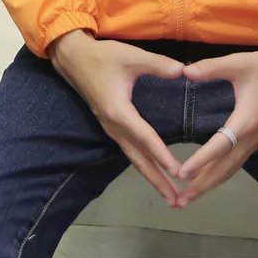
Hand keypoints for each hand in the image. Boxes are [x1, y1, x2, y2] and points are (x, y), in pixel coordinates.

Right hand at [48, 29, 184, 205]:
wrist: (73, 57)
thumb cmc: (103, 56)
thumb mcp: (132, 57)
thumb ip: (158, 64)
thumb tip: (184, 71)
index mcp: (119, 112)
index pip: (145, 137)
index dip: (162, 154)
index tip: (177, 172)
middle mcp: (113, 125)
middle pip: (138, 158)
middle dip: (157, 180)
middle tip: (176, 200)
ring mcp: (109, 127)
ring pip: (132, 156)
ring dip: (150, 175)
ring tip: (168, 193)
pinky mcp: (109, 123)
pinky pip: (128, 149)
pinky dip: (142, 162)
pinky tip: (152, 168)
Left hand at [173, 48, 257, 206]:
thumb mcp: (238, 63)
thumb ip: (212, 67)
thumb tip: (186, 72)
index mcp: (246, 120)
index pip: (221, 145)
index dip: (201, 160)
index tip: (182, 173)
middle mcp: (251, 137)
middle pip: (225, 167)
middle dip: (202, 184)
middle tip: (180, 201)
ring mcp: (255, 142)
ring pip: (230, 169)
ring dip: (210, 184)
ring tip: (188, 198)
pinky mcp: (255, 141)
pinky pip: (235, 164)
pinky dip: (220, 175)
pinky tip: (207, 180)